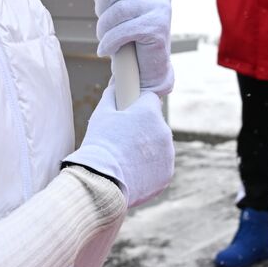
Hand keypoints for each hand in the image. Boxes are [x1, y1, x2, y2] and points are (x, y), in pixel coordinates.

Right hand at [63, 84, 173, 207]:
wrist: (101, 182)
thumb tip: (115, 85)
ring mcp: (168, 154)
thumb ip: (111, 96)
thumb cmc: (99, 145)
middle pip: (156, 123)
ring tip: (126, 158)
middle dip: (143, 128)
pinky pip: (160, 165)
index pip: (150, 99)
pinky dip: (150, 168)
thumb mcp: (101, 115)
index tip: (129, 113)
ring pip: (159, 145)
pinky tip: (133, 171)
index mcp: (149, 112)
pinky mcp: (167, 174)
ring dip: (148, 148)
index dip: (139, 105)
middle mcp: (164, 131)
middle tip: (123, 138)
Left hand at [91, 0, 173, 94]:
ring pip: (119, 8)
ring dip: (103, 26)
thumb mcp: (112, 9)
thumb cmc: (127, 35)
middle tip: (99, 16)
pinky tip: (105, 50)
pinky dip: (109, 42)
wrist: (145, 69)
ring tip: (102, 37)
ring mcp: (161, 8)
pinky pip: (124, 29)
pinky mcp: (158, 28)